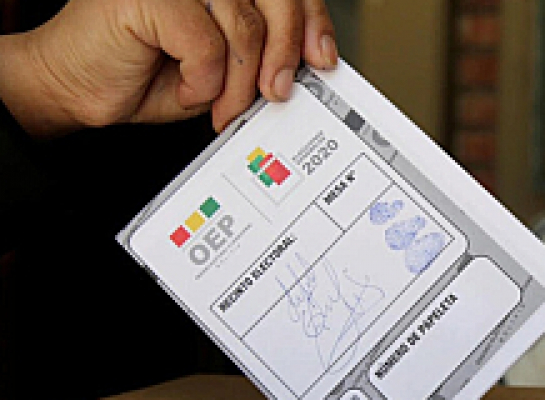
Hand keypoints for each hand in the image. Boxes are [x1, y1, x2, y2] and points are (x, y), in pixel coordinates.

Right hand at [0, 0, 337, 135]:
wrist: (76, 88)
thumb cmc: (142, 76)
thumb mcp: (220, 70)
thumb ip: (258, 57)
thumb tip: (305, 64)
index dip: (311, 20)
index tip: (323, 57)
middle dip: (286, 53)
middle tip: (277, 91)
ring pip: (245, 26)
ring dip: (239, 81)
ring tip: (221, 104)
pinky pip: (208, 44)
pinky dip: (204, 80)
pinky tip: (188, 88)